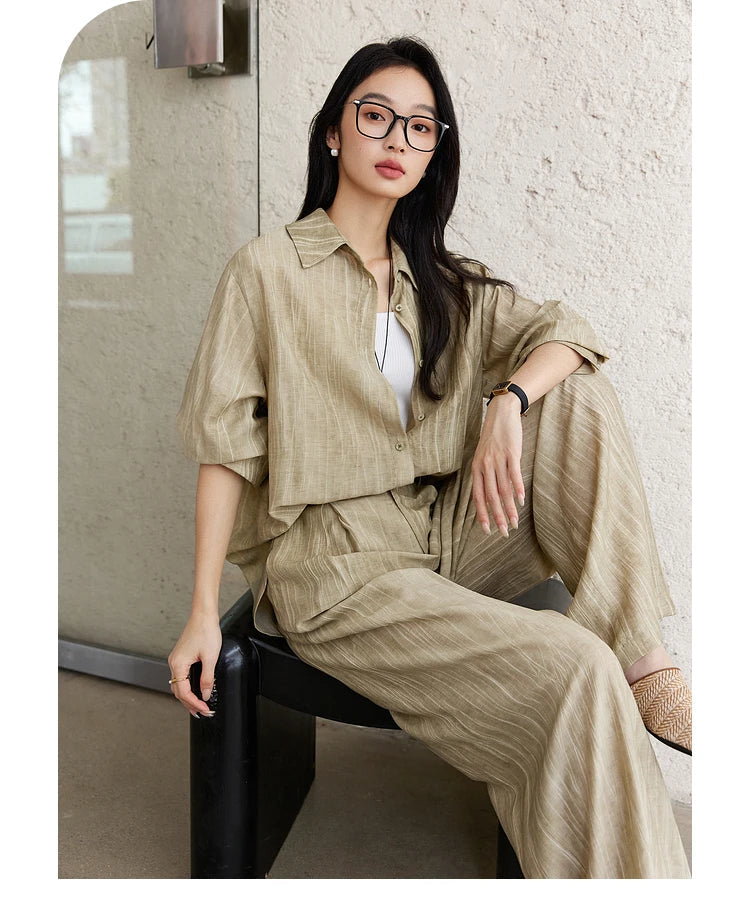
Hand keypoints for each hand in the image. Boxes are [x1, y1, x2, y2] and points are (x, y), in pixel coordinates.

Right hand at [167, 610, 222, 717]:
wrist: (204, 615)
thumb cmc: (206, 631)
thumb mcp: (210, 657)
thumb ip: (207, 678)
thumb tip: (206, 695)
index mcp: (178, 664)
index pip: (184, 692)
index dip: (194, 704)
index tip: (205, 710)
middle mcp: (174, 663)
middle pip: (178, 691)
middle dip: (190, 704)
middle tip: (202, 713)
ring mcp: (176, 660)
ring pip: (179, 685)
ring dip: (188, 697)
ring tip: (199, 706)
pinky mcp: (181, 657)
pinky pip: (181, 677)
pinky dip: (188, 687)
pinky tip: (195, 691)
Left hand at [472, 394, 524, 535]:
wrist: (501, 413)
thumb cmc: (494, 438)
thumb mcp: (484, 457)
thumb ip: (486, 475)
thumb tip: (492, 496)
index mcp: (477, 469)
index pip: (478, 497)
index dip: (482, 515)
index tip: (487, 530)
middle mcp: (485, 466)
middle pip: (491, 497)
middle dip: (497, 517)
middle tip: (504, 533)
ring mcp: (497, 459)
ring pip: (503, 489)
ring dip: (509, 509)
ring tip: (515, 523)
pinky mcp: (511, 453)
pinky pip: (513, 474)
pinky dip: (518, 489)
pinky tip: (521, 501)